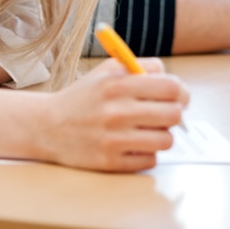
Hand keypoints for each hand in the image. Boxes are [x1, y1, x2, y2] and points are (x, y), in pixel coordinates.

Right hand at [41, 58, 188, 171]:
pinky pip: (150, 160)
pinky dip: (147, 152)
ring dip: (162, 135)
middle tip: (165, 114)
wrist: (47, 126)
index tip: (179, 97)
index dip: (181, 92)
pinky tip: (134, 144)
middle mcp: (117, 112)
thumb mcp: (108, 70)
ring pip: (166, 140)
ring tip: (148, 130)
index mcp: (119, 85)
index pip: (171, 88)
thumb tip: (174, 80)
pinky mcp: (110, 162)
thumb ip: (141, 67)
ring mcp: (114, 139)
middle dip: (175, 114)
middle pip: (174, 115)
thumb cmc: (83, 97)